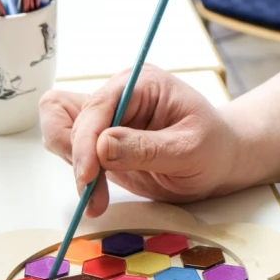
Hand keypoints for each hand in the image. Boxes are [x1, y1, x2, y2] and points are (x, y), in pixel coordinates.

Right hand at [40, 65, 243, 215]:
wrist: (219, 161)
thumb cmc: (213, 148)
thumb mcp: (189, 149)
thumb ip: (146, 148)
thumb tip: (102, 146)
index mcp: (143, 83)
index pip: (99, 105)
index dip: (86, 140)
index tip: (89, 175)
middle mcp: (119, 94)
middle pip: (69, 116)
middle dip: (77, 157)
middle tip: (93, 194)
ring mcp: (107, 117)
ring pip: (60, 130)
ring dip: (72, 164)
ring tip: (96, 196)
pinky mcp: (100, 140)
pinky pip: (69, 148)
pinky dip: (75, 170)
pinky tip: (95, 190)